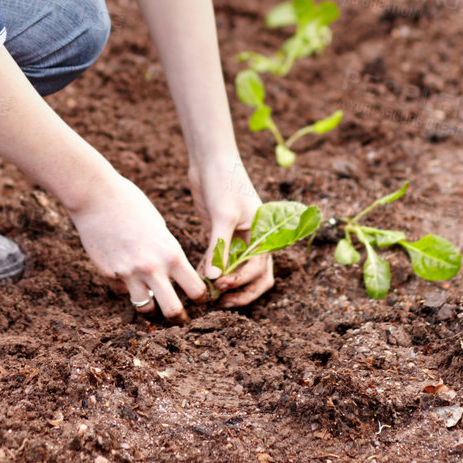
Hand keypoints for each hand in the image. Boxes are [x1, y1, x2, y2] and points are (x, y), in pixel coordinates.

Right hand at [70, 172, 206, 320]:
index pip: (196, 289)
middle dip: (179, 318)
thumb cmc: (131, 203)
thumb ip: (167, 251)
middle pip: (173, 310)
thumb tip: (173, 272)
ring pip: (145, 309)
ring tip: (152, 305)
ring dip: (150, 308)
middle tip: (180, 319)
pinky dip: (126, 288)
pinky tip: (124, 274)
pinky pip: (122, 291)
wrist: (96, 196)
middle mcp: (152, 268)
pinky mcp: (109, 275)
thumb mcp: (159, 226)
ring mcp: (129, 274)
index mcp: (171, 254)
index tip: (199, 300)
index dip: (200, 298)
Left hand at [189, 158, 274, 308]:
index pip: (258, 268)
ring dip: (226, 285)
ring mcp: (237, 238)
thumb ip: (219, 247)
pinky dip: (212, 271)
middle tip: (221, 302)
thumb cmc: (223, 182)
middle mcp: (254, 239)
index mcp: (264, 234)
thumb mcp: (223, 214)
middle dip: (241, 292)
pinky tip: (198, 276)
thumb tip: (213, 279)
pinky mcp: (221, 235)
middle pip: (256, 277)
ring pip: (238, 271)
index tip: (220, 284)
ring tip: (208, 294)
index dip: (241, 281)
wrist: (210, 160)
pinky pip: (220, 260)